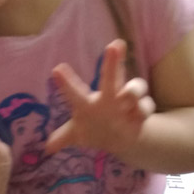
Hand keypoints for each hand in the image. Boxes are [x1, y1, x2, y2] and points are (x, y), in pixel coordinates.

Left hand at [45, 39, 154, 155]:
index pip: (75, 90)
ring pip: (134, 88)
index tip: (57, 69)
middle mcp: (109, 94)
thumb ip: (63, 137)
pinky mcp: (142, 110)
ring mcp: (127, 100)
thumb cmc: (94, 128)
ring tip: (127, 96)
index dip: (66, 81)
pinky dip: (143, 110)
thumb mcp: (76, 135)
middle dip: (112, 62)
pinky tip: (138, 116)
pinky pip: (146, 106)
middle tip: (114, 46)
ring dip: (133, 91)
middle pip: (110, 76)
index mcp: (89, 101)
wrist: (119, 139)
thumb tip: (47, 147)